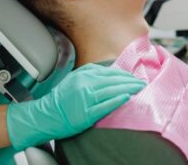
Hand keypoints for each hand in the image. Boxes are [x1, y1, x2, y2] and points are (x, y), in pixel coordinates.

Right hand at [6, 63, 145, 150]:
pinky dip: (117, 100)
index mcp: (82, 75)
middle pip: (113, 80)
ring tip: (138, 88)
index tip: (134, 76)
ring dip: (128, 88)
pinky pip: (104, 105)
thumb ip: (91, 74)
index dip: (124, 74)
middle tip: (141, 82)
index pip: (109, 72)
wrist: (45, 115)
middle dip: (129, 81)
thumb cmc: (61, 99)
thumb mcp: (74, 79)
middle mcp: (84, 84)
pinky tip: (126, 98)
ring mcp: (85, 98)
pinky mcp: (85, 113)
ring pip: (111, 91)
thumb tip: (111, 72)